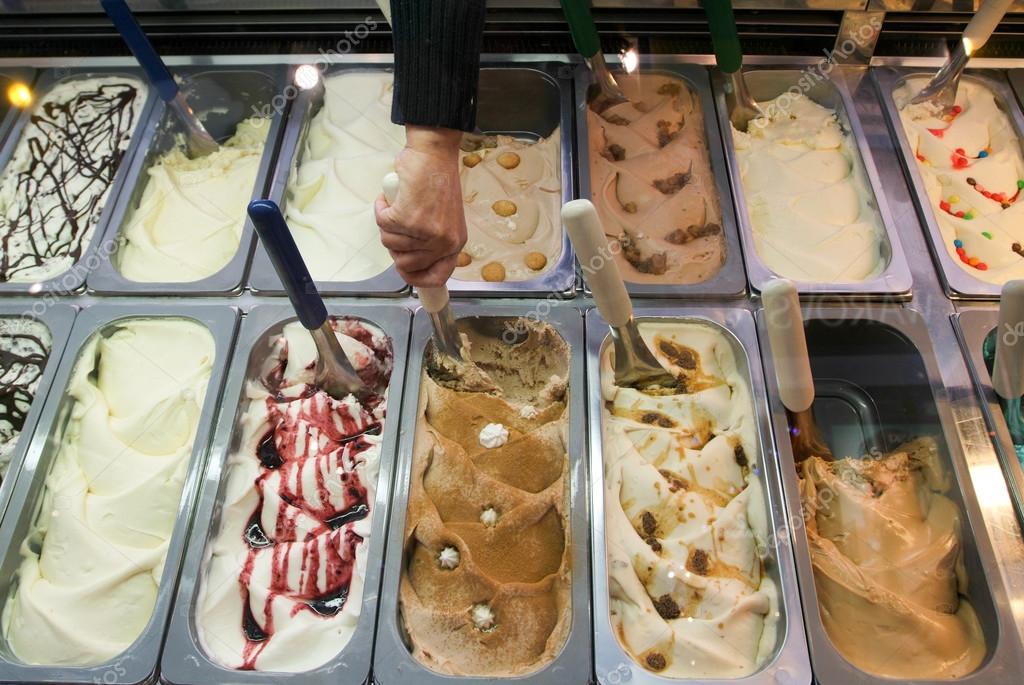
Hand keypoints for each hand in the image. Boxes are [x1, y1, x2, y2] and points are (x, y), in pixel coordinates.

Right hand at [374, 126, 466, 286]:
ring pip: (390, 243)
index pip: (436, 277)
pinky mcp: (406, 218)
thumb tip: (413, 261)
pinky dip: (381, 209)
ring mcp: (425, 232)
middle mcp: (442, 242)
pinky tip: (390, 198)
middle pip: (406, 264)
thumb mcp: (446, 219)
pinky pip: (382, 224)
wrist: (433, 155)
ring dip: (387, 224)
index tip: (404, 270)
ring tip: (397, 206)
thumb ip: (435, 241)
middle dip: (395, 246)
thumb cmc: (438, 181)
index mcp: (455, 243)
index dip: (416, 278)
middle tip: (397, 227)